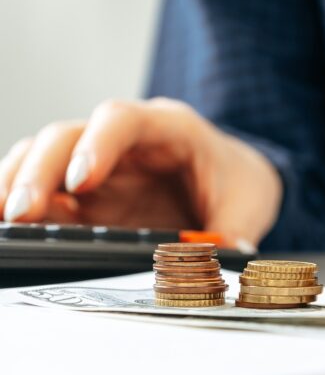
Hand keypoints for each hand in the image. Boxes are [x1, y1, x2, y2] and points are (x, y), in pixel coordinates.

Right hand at [0, 98, 281, 249]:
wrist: (235, 181)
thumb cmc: (236, 183)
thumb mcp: (249, 203)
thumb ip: (236, 229)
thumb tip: (228, 254)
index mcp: (169, 129)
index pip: (123, 120)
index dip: (98, 144)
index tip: (82, 179)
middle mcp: (124, 141)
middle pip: (67, 136)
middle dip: (40, 171)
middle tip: (22, 213)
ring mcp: (98, 166)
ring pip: (42, 157)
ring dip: (17, 185)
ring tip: (4, 222)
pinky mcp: (82, 197)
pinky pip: (41, 192)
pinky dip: (20, 205)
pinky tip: (8, 229)